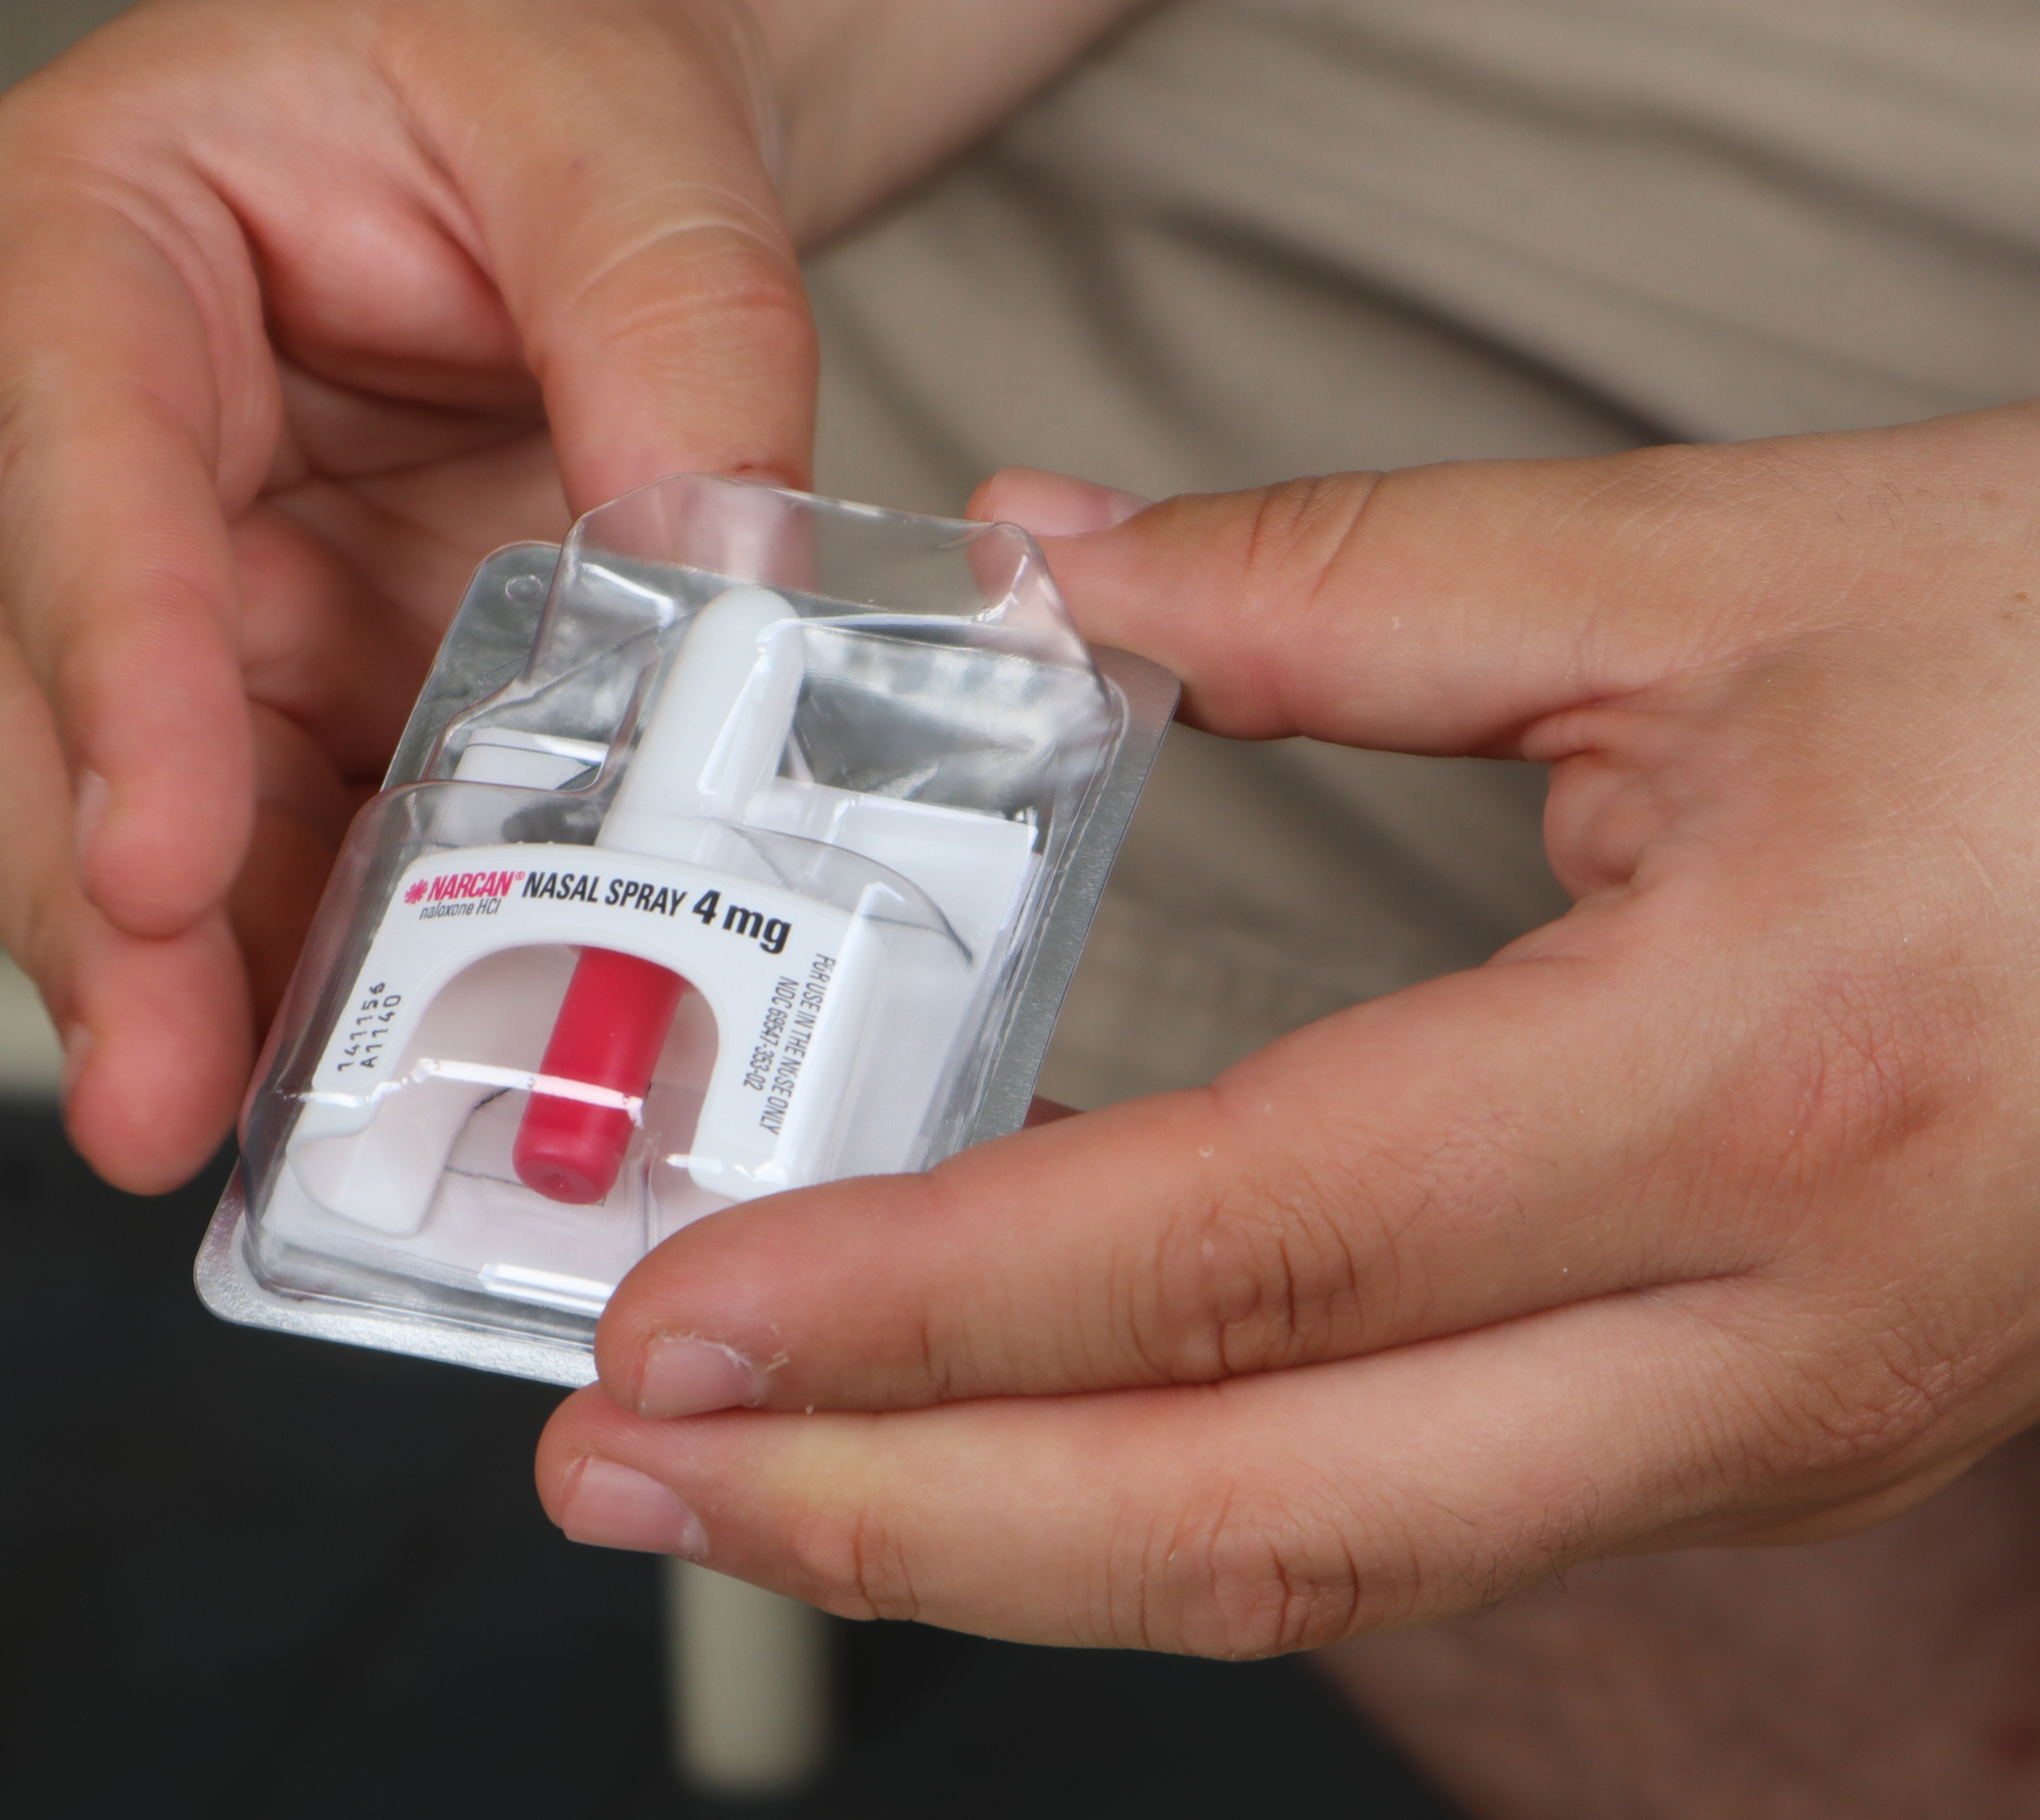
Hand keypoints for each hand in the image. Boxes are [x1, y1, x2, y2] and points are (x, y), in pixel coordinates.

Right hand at [0, 0, 1141, 1193]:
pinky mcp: (248, 680)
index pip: (68, 464)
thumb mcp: (619, 143)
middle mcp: (61, 430)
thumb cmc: (527, 76)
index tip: (161, 852)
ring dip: (159, 976)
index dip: (111, 669)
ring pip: (94, 799)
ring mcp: (151, 576)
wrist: (559, 142)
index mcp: (82, 240)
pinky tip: (316, 1068)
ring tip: (219, 1129)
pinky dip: (269, 960)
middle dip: (93, 899)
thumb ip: (674, 330)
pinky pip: (234, 840)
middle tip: (164, 1079)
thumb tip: (715, 569)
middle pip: (22, 679)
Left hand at [538, 404, 2039, 1655]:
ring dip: (1004, 1537)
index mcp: (1742, 1091)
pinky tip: (1007, 1434)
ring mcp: (1775, 1425)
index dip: (915, 1306)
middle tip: (621, 1484)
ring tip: (755, 1486)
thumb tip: (1050, 569)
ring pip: (1324, 1561)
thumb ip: (1347, 581)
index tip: (675, 1320)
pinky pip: (1417, 1514)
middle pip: (1247, 1518)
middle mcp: (1762, 1336)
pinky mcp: (1767, 1426)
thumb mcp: (1732, 575)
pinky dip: (1172, 1493)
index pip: (1223, 1254)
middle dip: (894, 1527)